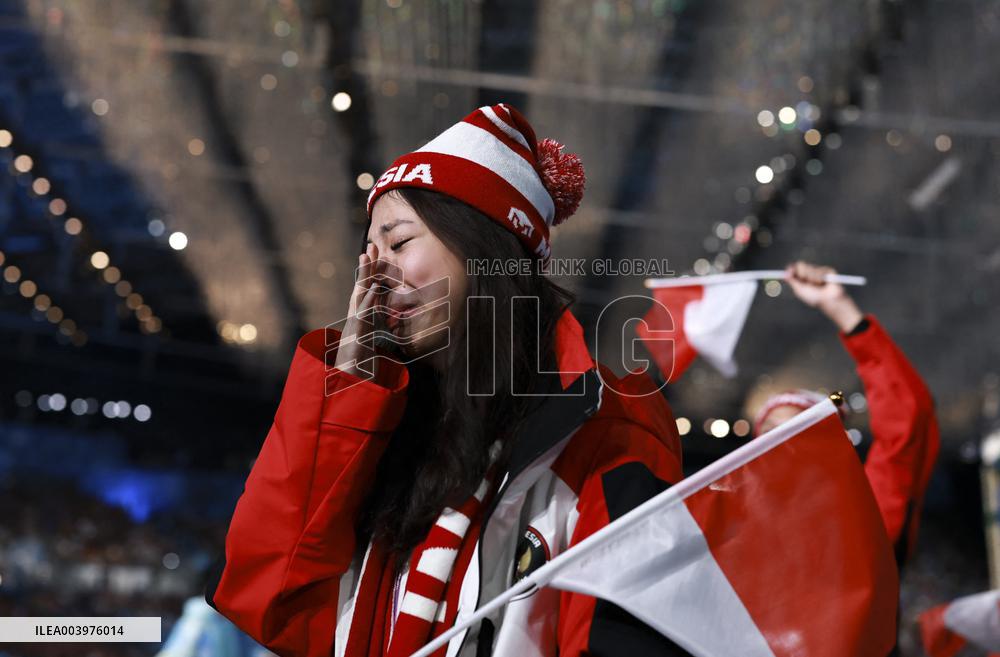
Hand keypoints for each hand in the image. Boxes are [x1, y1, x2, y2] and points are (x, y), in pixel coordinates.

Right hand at [333, 242, 385, 378]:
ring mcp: (355, 321)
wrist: (349, 376)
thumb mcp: (371, 334)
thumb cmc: (360, 356)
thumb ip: (374, 322)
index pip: (366, 287)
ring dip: (364, 275)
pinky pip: (363, 313)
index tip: (375, 252)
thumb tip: (381, 312)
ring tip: (367, 257)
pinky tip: (373, 287)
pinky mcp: (357, 332)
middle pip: (361, 285)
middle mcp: (356, 314)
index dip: (370, 270)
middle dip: (366, 266)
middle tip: (370, 246)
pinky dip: (368, 300)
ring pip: (360, 294)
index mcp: (361, 313)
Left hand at [785, 261, 863, 332]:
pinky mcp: (827, 270)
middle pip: (800, 265)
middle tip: (807, 283)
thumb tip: (785, 274)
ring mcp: (818, 271)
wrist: (828, 300)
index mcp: (802, 277)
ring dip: (811, 278)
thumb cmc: (814, 298)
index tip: (789, 270)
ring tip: (817, 285)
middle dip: (802, 274)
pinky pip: (818, 270)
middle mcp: (809, 273)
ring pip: (809, 267)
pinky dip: (819, 278)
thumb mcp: (799, 290)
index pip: (794, 268)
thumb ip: (792, 281)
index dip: (791, 268)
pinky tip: (824, 283)